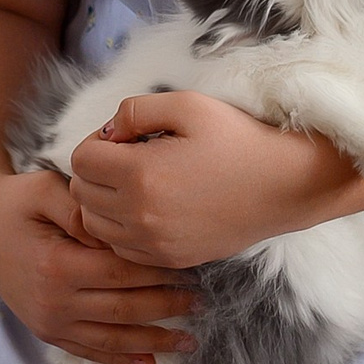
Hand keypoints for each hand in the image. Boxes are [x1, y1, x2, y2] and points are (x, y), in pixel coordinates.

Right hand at [0, 166, 201, 363]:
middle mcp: (53, 301)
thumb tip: (117, 229)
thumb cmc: (18, 199)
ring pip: (112, 338)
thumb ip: (82, 209)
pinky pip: (88, 351)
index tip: (191, 266)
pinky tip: (149, 361)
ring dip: (154, 341)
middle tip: (203, 302)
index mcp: (56, 265)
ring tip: (189, 341)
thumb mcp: (46, 189)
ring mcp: (49, 321)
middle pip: (124, 309)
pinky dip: (120, 358)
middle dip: (167, 307)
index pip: (122, 272)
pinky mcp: (46, 330)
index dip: (159, 271)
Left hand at [67, 91, 363, 269]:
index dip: (96, 142)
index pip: (80, 160)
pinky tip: (149, 208)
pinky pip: (120, 248)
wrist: (283, 186)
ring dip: (104, 201)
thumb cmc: (238, 139)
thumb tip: (109, 131)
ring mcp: (153, 243)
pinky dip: (122, 228)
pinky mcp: (168, 258)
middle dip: (96, 171)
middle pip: (82, 194)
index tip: (123, 137)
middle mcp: (140, 216)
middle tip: (128, 156)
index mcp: (140, 174)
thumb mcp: (188, 105)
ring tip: (137, 182)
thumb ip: (136, 110)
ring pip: (95, 225)